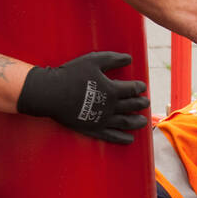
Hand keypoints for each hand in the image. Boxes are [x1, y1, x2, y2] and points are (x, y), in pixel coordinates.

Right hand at [17, 51, 148, 144]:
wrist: (51, 94)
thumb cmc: (71, 74)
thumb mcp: (93, 60)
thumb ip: (113, 59)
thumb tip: (129, 59)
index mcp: (112, 90)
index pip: (132, 89)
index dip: (139, 88)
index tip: (142, 87)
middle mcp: (110, 107)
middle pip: (131, 106)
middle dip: (140, 104)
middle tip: (145, 103)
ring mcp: (102, 120)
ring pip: (125, 123)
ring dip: (136, 122)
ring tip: (143, 122)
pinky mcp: (92, 129)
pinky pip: (111, 136)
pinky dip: (122, 138)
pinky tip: (130, 139)